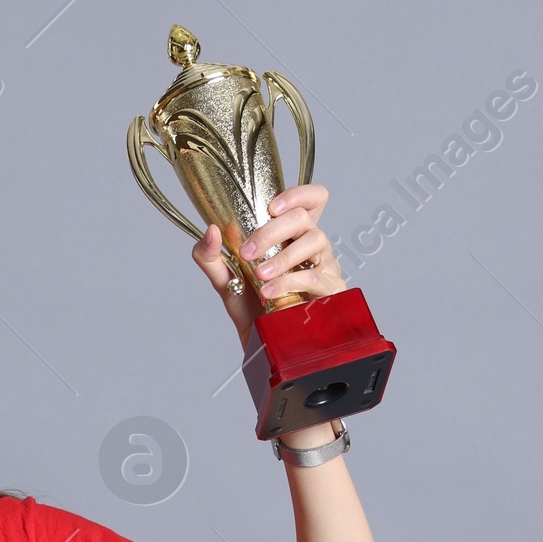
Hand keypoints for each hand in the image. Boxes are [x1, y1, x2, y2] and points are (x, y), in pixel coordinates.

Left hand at [192, 182, 342, 345]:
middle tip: (248, 251)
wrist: (261, 347)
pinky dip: (289, 281)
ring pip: (315, 240)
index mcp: (294, 236)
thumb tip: (211, 231)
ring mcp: (326, 267)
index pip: (312, 200)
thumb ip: (211, 257)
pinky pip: (315, 277)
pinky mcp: (332, 292)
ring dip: (283, 256)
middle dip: (272, 230)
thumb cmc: (252, 310)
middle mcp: (314, 247)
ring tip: (259, 275)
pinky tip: (270, 292)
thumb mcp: (226, 281)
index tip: (271, 207)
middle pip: (305, 217)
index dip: (298, 194)